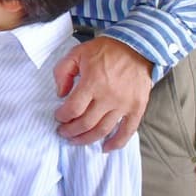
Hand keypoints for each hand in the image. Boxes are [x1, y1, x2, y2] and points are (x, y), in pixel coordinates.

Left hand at [54, 35, 152, 150]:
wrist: (138, 46)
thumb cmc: (106, 50)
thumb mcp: (78, 52)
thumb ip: (63, 71)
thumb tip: (60, 93)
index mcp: (93, 82)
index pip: (73, 109)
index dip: (62, 117)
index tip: (58, 117)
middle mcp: (108, 96)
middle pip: (85, 123)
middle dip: (70, 131)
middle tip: (63, 132)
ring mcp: (124, 104)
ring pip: (102, 130)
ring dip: (86, 139)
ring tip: (76, 140)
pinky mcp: (137, 108)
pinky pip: (127, 132)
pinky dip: (116, 143)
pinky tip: (105, 148)